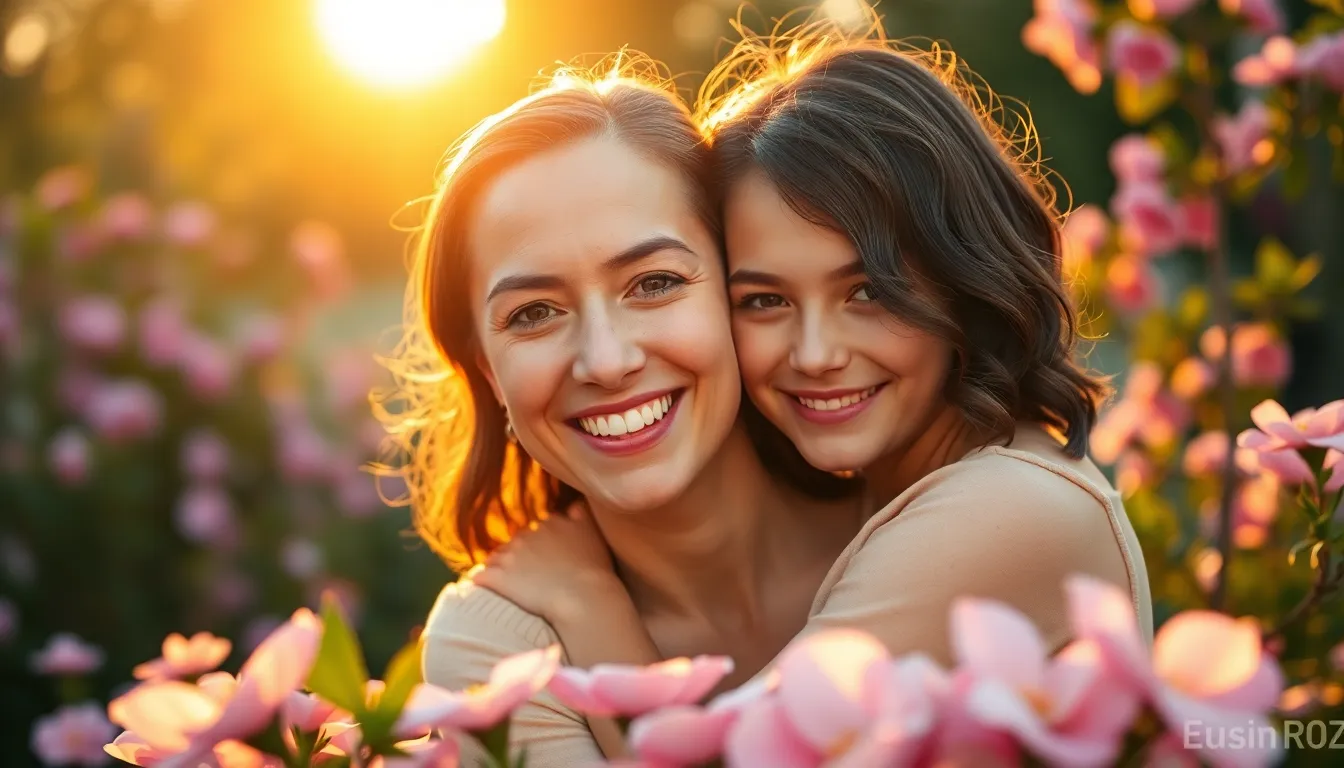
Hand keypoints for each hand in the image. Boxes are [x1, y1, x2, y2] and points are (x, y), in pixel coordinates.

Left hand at [474, 501, 619, 624]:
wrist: (583, 597)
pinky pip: (480, 576)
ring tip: (506, 584)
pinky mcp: (497, 578)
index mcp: (549, 523)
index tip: (542, 559)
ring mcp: (509, 556)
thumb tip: (573, 505)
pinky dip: (481, 581)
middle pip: (514, 543)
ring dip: (498, 567)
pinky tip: (483, 588)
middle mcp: (526, 535)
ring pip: (495, 557)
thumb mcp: (593, 531)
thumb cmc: (593, 568)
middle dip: (517, 556)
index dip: (536, 545)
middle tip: (527, 575)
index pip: (535, 530)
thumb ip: (581, 513)